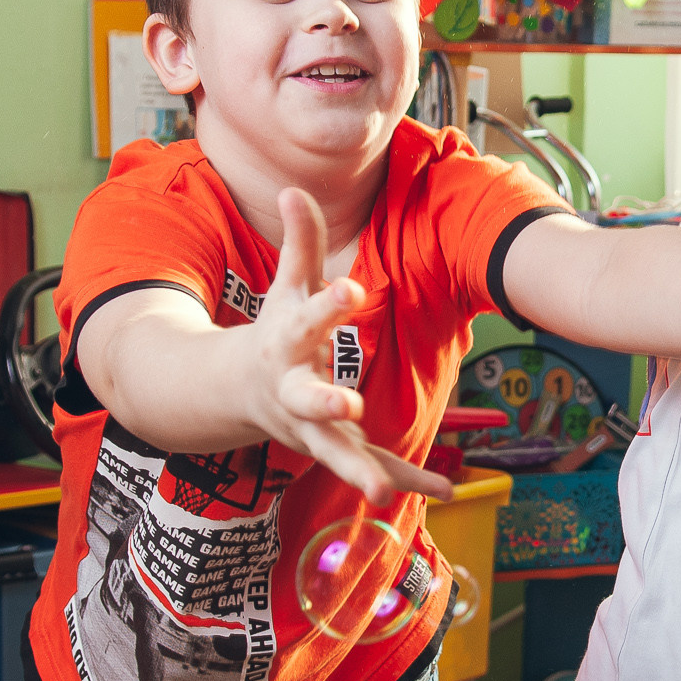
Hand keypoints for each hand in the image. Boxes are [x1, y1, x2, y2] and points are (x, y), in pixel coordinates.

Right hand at [249, 189, 454, 506]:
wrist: (235, 393)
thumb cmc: (273, 334)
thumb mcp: (284, 288)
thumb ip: (299, 243)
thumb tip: (292, 187)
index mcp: (286, 343)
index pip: (308, 319)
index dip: (329, 304)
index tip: (354, 289)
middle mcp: (294, 391)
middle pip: (308, 400)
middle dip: (327, 404)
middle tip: (350, 406)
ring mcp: (311, 427)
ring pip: (334, 452)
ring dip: (359, 470)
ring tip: (384, 492)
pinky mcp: (334, 448)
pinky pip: (372, 465)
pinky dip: (408, 480)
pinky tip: (445, 492)